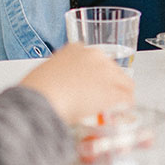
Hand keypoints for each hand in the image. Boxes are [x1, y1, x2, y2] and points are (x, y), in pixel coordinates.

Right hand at [18, 43, 133, 124]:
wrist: (40, 99)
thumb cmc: (37, 90)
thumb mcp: (46, 74)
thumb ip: (61, 76)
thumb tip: (65, 88)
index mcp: (75, 49)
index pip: (95, 59)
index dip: (95, 75)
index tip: (92, 85)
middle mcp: (94, 56)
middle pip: (113, 70)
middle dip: (109, 85)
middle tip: (102, 100)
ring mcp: (106, 72)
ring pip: (124, 83)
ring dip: (120, 96)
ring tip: (114, 109)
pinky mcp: (113, 91)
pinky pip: (127, 99)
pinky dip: (125, 107)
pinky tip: (119, 115)